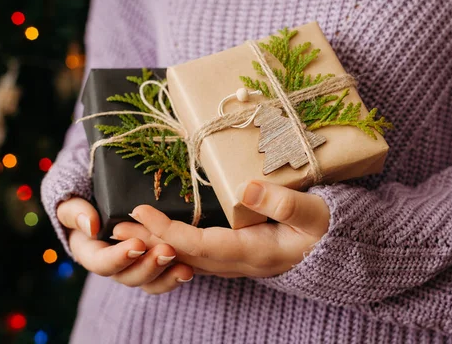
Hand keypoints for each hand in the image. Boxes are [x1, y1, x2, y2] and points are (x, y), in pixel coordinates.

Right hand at [56, 197, 193, 293]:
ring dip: (166, 276)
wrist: (100, 204)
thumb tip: (90, 226)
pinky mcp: (153, 264)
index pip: (101, 263)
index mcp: (90, 254)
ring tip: (185, 268)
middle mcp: (113, 266)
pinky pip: (163, 278)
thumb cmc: (83, 202)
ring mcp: (134, 267)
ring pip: (149, 282)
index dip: (119, 258)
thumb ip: (74, 212)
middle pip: (129, 277)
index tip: (137, 245)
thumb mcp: (71, 204)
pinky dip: (176, 276)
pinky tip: (189, 270)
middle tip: (167, 251)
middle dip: (148, 266)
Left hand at [112, 180, 329, 279]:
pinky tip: (160, 237)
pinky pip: (199, 256)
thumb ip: (283, 201)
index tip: (140, 212)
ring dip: (157, 244)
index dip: (168, 231)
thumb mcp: (312, 212)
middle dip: (150, 241)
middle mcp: (240, 263)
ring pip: (189, 257)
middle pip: (185, 255)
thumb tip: (246, 188)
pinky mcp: (238, 256)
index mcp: (254, 251)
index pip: (200, 245)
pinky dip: (175, 246)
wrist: (336, 248)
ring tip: (129, 229)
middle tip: (115, 226)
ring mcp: (237, 263)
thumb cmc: (325, 227)